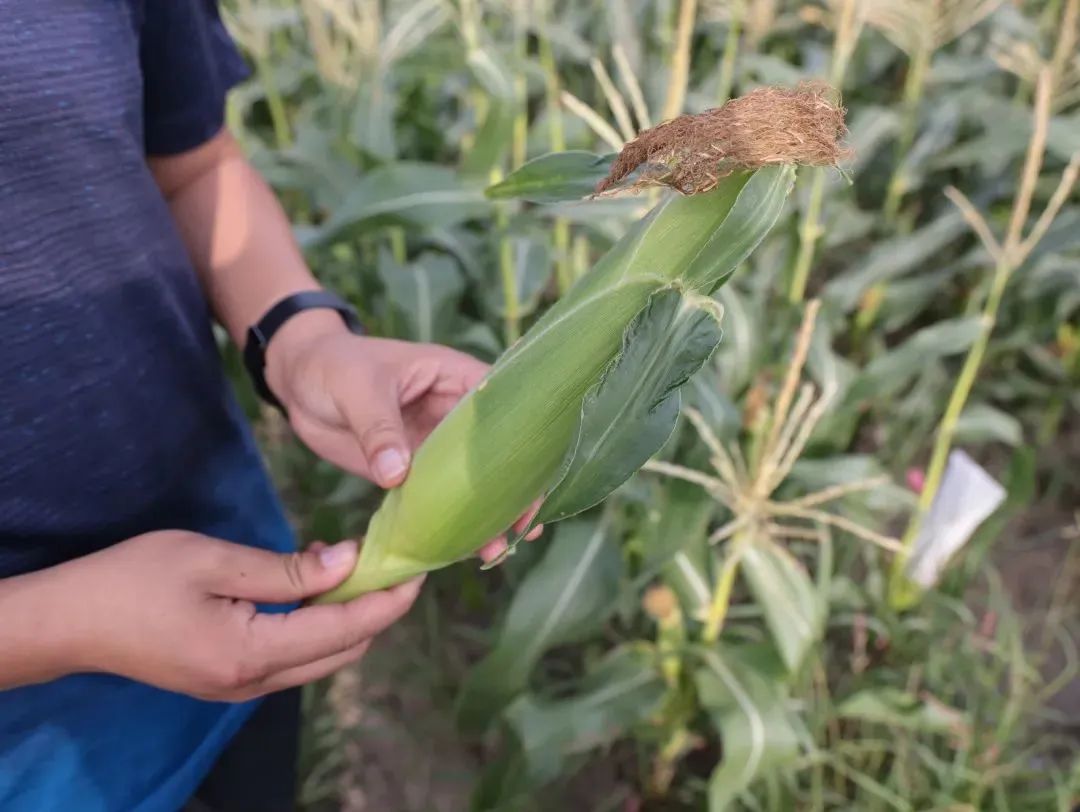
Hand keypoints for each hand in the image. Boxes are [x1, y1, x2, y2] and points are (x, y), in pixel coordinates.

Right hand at [19, 531, 419, 699]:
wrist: (72, 621)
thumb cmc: (135, 581)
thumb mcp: (212, 561)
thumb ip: (287, 569)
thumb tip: (349, 563)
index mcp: (252, 654)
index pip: (343, 631)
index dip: (386, 601)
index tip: (418, 570)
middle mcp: (254, 683)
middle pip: (341, 652)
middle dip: (377, 612)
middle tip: (396, 564)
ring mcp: (241, 688)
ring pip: (320, 658)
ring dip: (348, 619)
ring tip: (363, 569)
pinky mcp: (230, 679)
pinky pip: (294, 657)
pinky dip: (318, 626)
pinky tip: (319, 588)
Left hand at [264, 312, 541, 559]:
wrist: (298, 381)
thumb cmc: (333, 365)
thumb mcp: (356, 388)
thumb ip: (378, 429)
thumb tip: (398, 474)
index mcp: (455, 378)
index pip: (505, 407)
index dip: (524, 443)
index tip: (532, 481)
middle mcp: (455, 414)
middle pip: (498, 453)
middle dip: (512, 491)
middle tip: (522, 529)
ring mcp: (436, 444)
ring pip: (473, 482)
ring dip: (485, 515)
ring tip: (495, 551)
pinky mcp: (413, 470)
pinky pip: (438, 498)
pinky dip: (449, 523)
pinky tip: (460, 550)